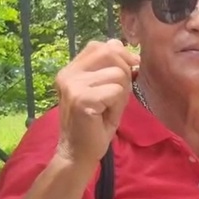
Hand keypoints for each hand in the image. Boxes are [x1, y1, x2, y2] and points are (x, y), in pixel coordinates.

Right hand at [54, 39, 139, 166]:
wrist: (78, 153)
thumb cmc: (95, 124)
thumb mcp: (105, 90)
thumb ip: (112, 69)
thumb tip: (129, 51)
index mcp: (71, 69)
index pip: (101, 46)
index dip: (120, 56)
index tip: (126, 75)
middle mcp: (68, 74)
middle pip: (110, 52)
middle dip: (124, 72)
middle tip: (118, 95)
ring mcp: (72, 85)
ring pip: (118, 73)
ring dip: (122, 93)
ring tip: (109, 108)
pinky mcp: (81, 99)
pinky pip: (115, 91)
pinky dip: (118, 105)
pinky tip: (106, 116)